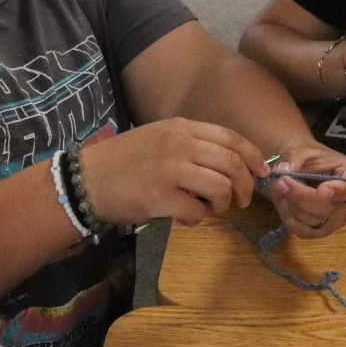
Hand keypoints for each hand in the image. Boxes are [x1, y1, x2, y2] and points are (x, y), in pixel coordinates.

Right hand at [77, 118, 267, 227]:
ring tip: (211, 210)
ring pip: (220, 188)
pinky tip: (184, 217)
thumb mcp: (160, 138)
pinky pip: (197, 212)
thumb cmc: (124, 161)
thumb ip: (192, 145)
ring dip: (223, 204)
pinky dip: (198, 219)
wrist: (86, 179)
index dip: (252, 157)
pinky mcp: (160, 197)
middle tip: (241, 202)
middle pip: (231, 164)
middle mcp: (179, 144)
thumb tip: (231, 165)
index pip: (231, 138)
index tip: (260, 173)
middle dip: (245, 187)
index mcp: (182, 127)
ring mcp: (170, 170)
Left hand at [262, 140, 345, 237]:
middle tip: (280, 181)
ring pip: (313, 221)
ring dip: (291, 206)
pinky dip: (288, 217)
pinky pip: (303, 231)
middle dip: (301, 196)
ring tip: (276, 186)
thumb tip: (284, 170)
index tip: (322, 190)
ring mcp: (337, 220)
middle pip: (328, 208)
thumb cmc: (312, 157)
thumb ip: (294, 157)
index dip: (336, 191)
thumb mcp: (304, 149)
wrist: (307, 168)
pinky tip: (280, 200)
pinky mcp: (321, 231)